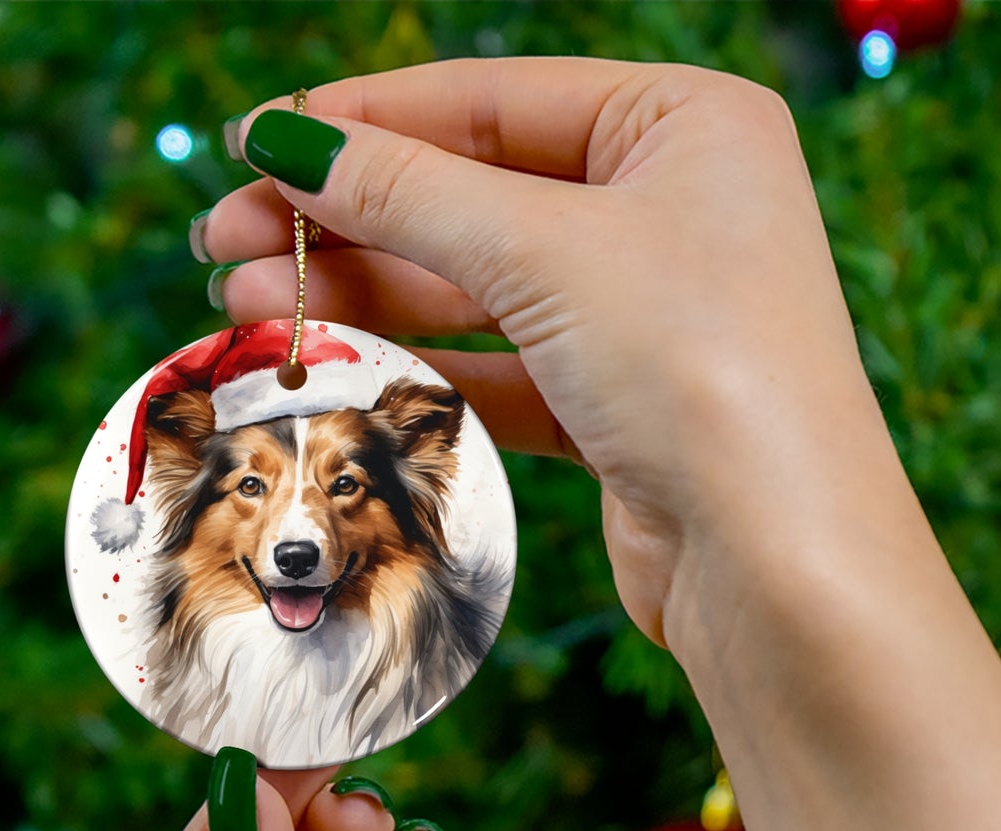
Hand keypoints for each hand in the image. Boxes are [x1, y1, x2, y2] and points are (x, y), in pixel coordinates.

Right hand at [199, 57, 886, 656]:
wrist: (777, 561)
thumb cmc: (700, 369)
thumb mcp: (546, 250)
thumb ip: (409, 191)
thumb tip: (288, 141)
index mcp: (685, 125)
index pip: (492, 100)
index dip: (364, 121)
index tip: (254, 143)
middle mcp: (672, 210)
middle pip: (474, 195)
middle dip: (345, 220)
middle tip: (224, 242)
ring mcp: (646, 314)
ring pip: (477, 289)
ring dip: (363, 296)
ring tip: (247, 307)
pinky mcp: (620, 407)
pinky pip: (500, 367)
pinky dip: (419, 367)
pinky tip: (332, 363)